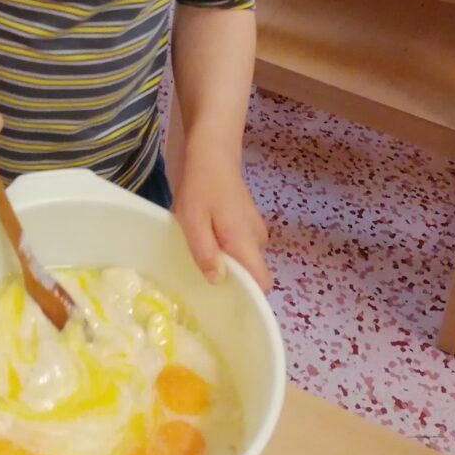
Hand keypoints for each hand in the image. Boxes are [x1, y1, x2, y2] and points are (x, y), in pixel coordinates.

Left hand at [173, 155, 270, 291]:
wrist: (211, 153)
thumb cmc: (200, 187)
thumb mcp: (193, 221)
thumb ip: (205, 252)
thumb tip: (218, 281)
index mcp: (247, 242)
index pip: (262, 282)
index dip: (248, 296)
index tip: (225, 302)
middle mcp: (257, 238)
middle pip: (251, 272)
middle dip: (231, 278)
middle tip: (201, 278)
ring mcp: (254, 228)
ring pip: (244, 258)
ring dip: (226, 260)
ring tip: (198, 255)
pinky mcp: (247, 220)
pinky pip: (240, 244)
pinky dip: (226, 247)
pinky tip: (205, 238)